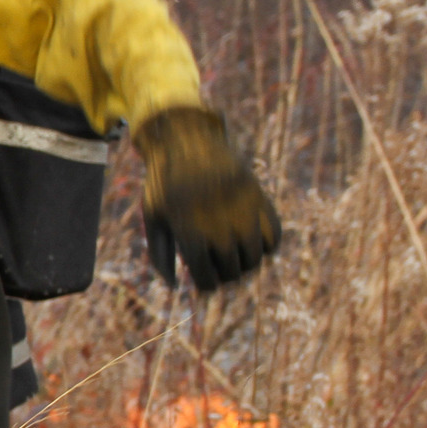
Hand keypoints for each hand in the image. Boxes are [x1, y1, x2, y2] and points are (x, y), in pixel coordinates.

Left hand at [135, 107, 281, 290]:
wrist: (187, 141)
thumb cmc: (164, 182)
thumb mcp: (153, 216)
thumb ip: (159, 255)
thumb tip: (175, 286)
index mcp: (191, 234)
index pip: (207, 280)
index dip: (205, 285)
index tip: (202, 280)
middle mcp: (221, 228)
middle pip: (232, 273)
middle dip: (223, 276)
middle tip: (215, 268)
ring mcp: (244, 215)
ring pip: (255, 260)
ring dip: (245, 265)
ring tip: (232, 258)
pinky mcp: (261, 201)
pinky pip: (273, 239)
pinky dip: (265, 246)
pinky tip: (249, 241)